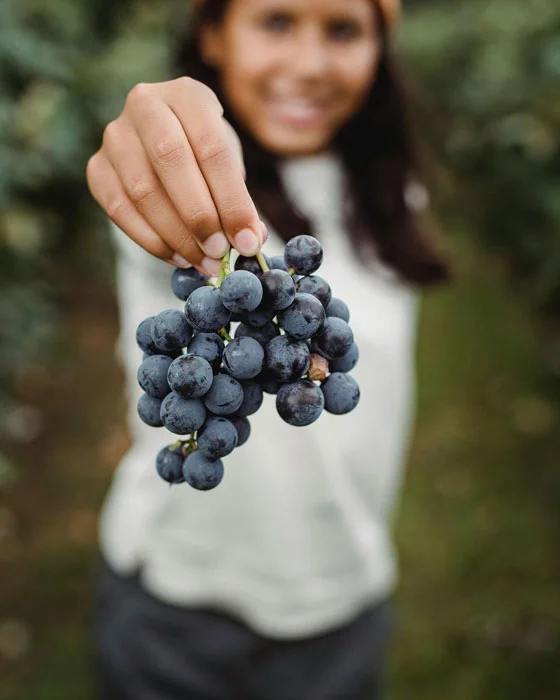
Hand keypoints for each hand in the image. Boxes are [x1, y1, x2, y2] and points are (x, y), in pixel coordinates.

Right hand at [86, 77, 265, 275]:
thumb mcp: (229, 164)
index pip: (211, 147)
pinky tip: (178, 256)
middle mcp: (144, 105)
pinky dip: (151, 241)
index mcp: (187, 94)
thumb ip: (241, 200)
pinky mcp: (97, 167)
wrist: (164, 140)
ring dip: (177, 235)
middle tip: (219, 252)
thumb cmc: (204, 153)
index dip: (232, 200)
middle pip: (171, 160)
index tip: (247, 241)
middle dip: (200, 216)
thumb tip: (250, 241)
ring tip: (204, 261)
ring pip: (142, 190)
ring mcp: (115, 136)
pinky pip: (119, 209)